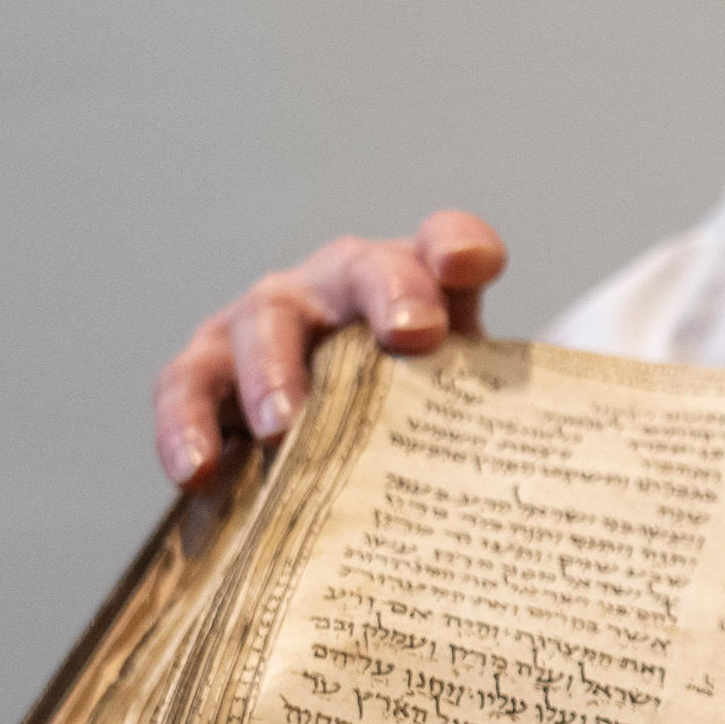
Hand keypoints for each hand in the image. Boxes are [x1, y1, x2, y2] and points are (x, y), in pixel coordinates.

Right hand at [152, 211, 505, 488]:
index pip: (447, 245)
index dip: (462, 248)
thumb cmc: (405, 422)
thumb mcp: (457, 411)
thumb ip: (494, 414)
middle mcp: (333, 285)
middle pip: (356, 269)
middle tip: (410, 341)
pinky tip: (199, 471)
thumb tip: (540, 478)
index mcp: (410, 280)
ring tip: (284, 427)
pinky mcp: (202, 371)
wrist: (332, 450)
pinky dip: (185, 425)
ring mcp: (262, 322)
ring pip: (261, 322)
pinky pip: (184, 388)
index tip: (473, 268)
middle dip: (385, 297)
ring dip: (273, 371)